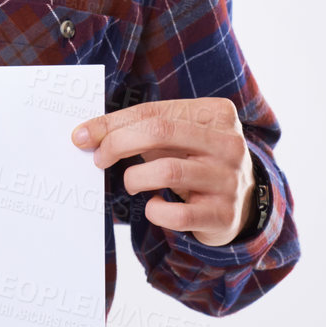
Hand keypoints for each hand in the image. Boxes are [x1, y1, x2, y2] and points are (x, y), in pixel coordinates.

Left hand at [71, 97, 254, 246]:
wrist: (242, 204)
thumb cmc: (196, 162)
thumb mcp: (176, 139)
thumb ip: (140, 129)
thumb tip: (87, 134)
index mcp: (216, 114)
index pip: (154, 112)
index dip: (113, 123)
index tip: (83, 135)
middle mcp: (228, 143)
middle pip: (160, 133)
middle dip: (118, 143)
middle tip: (99, 158)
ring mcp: (229, 179)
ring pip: (168, 171)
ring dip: (135, 178)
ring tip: (131, 182)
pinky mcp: (224, 214)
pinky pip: (178, 214)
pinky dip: (155, 211)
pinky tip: (154, 205)